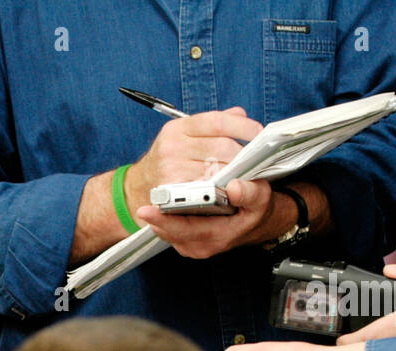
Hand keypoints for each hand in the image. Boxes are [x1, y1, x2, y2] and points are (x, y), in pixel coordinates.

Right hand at [122, 106, 264, 209]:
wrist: (137, 188)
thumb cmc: (167, 161)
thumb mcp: (184, 136)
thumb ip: (213, 125)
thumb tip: (240, 114)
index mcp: (178, 128)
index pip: (217, 121)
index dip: (242, 126)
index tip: (258, 132)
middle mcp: (172, 145)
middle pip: (223, 147)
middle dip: (242, 155)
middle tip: (252, 161)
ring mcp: (171, 168)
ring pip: (218, 169)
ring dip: (234, 173)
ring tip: (241, 175)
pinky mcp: (172, 189)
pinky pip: (207, 187)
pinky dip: (221, 188)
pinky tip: (226, 188)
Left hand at [134, 178, 282, 258]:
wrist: (262, 224)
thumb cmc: (259, 212)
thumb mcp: (262, 200)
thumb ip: (251, 194)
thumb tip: (234, 187)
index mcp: (216, 236)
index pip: (184, 229)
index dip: (164, 219)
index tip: (148, 210)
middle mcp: (201, 245)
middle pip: (169, 231)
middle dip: (156, 218)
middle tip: (143, 204)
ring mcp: (193, 245)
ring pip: (167, 232)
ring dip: (159, 218)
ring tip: (153, 202)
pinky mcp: (188, 240)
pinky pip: (170, 230)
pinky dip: (165, 219)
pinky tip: (163, 206)